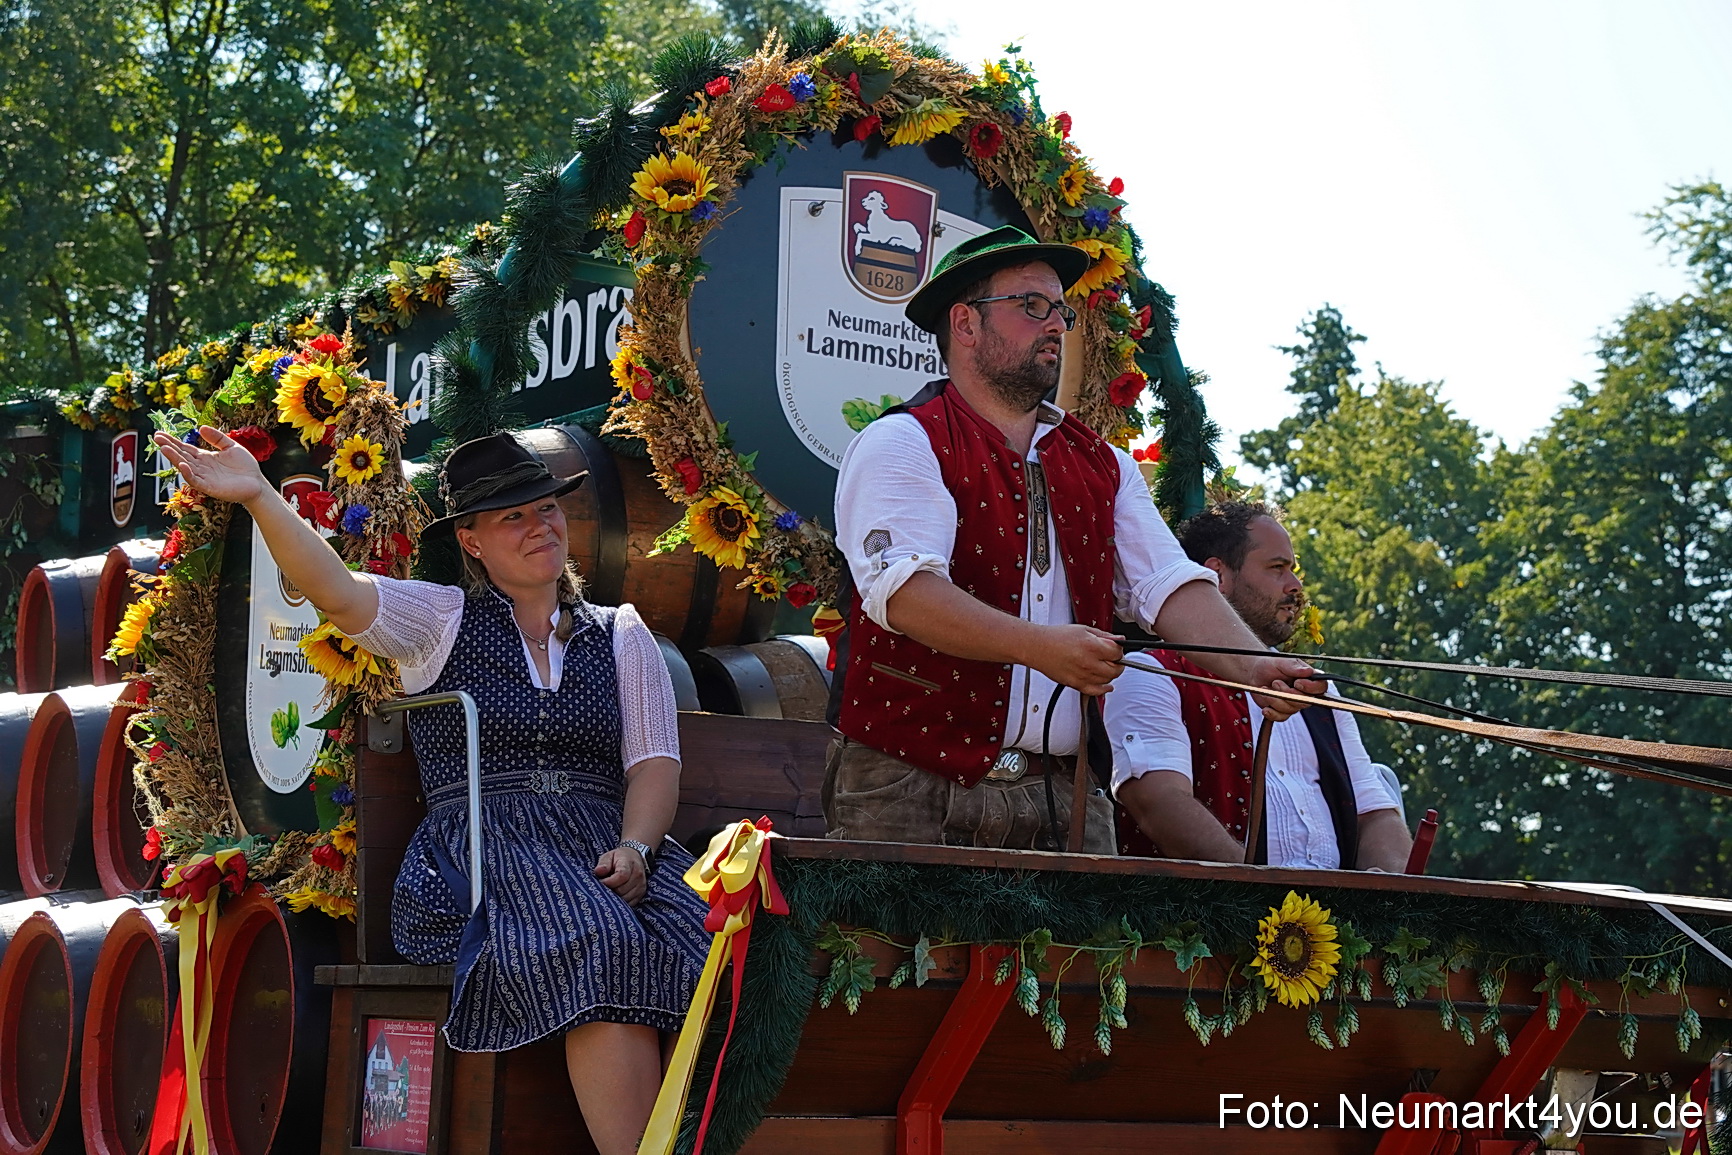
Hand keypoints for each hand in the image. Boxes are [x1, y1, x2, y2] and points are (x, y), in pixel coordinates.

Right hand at [152, 425, 267, 505]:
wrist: (257, 483)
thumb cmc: (245, 467)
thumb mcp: (231, 446)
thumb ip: (217, 437)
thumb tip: (201, 427)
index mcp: (205, 457)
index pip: (185, 448)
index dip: (173, 441)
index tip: (160, 434)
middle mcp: (201, 467)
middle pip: (182, 455)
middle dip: (169, 447)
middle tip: (156, 438)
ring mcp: (204, 477)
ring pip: (185, 467)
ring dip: (175, 458)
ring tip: (164, 448)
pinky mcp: (209, 487)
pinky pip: (196, 480)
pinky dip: (188, 473)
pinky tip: (182, 465)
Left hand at [594, 846, 647, 905]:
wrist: (635, 858)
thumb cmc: (619, 858)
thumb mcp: (609, 856)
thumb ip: (604, 863)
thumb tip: (598, 871)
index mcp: (629, 864)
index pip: (621, 876)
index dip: (609, 882)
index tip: (601, 882)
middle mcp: (638, 875)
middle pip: (622, 889)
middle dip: (610, 890)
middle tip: (603, 888)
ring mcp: (641, 885)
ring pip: (625, 898)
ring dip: (615, 897)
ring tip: (609, 891)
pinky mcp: (641, 894)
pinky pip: (629, 903)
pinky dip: (621, 902)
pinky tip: (616, 896)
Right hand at [1025, 624, 1123, 695]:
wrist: (1037, 647)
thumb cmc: (1056, 637)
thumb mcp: (1083, 629)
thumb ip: (1104, 635)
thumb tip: (1119, 639)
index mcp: (1092, 646)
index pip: (1117, 653)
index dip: (1118, 650)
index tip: (1115, 648)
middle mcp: (1089, 663)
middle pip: (1116, 669)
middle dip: (1117, 663)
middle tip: (1113, 658)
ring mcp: (1083, 675)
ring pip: (1108, 681)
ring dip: (1110, 674)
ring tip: (1105, 667)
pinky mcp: (1076, 684)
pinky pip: (1096, 691)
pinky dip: (1104, 689)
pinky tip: (1106, 685)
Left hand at [1245, 655, 1326, 721]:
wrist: (1255, 673)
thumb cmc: (1271, 665)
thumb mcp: (1282, 662)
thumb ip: (1295, 667)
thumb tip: (1308, 671)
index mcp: (1309, 679)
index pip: (1320, 687)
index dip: (1311, 688)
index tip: (1297, 683)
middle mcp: (1305, 693)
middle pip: (1305, 701)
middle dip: (1287, 693)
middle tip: (1275, 682)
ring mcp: (1294, 703)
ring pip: (1291, 709)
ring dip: (1275, 699)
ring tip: (1266, 688)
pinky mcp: (1283, 711)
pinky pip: (1282, 717)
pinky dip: (1272, 712)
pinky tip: (1266, 707)